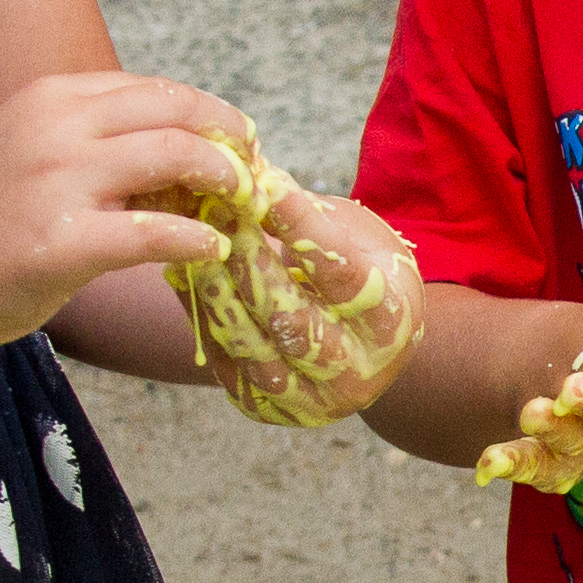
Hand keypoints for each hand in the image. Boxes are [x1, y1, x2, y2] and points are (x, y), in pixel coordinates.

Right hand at [0, 72, 246, 352]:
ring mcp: (57, 182)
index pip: (156, 90)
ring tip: (239, 208)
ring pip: (175, 157)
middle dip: (230, 140)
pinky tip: (210, 251)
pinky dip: (197, 240)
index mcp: (53, 98)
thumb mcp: (34, 150)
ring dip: (224, 182)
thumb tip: (184, 148)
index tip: (238, 145)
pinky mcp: (62, 242)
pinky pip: (156, 233)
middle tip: (252, 174)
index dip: (210, 115)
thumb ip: (96, 140)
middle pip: (177, 112)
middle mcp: (56, 127)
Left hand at [160, 116, 423, 428]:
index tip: (266, 186)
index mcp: (390, 322)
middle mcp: (357, 370)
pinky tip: (192, 279)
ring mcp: (315, 399)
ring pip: (252, 346)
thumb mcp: (355, 238)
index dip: (303, 229)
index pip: (341, 274)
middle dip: (248, 261)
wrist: (368, 346)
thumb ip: (309, 216)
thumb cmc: (364, 273)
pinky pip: (228, 364)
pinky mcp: (274, 411)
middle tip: (215, 213)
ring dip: (217, 291)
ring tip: (194, 244)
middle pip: (291, 318)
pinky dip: (206, 320)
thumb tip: (253, 172)